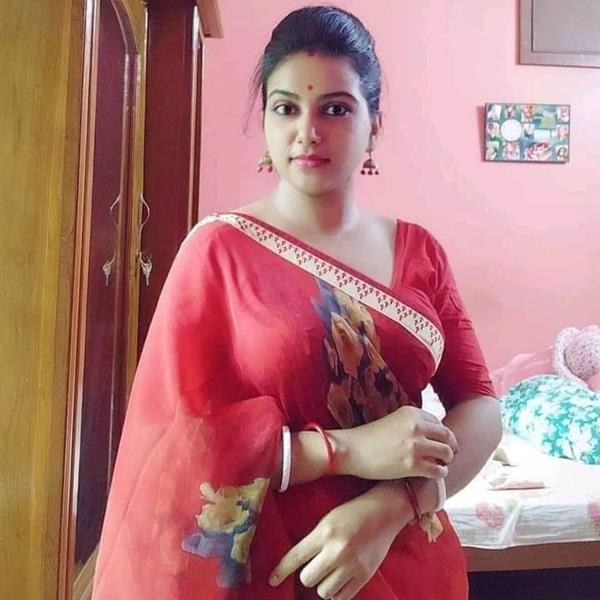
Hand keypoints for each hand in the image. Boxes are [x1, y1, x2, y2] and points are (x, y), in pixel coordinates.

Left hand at [269, 485, 410, 598]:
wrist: (385, 511)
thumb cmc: (354, 512)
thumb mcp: (328, 519)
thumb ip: (314, 540)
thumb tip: (298, 562)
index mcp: (325, 532)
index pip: (295, 557)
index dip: (281, 571)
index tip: (272, 581)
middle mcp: (337, 550)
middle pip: (308, 579)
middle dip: (308, 574)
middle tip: (315, 566)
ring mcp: (352, 565)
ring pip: (324, 591)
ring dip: (323, 584)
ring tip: (330, 572)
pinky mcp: (365, 576)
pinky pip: (342, 598)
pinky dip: (337, 593)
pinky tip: (340, 579)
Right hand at [337, 405, 457, 480]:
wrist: (351, 450)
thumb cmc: (369, 437)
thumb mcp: (393, 420)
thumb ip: (412, 423)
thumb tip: (432, 434)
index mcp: (411, 412)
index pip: (438, 422)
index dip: (441, 434)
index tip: (440, 442)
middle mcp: (416, 426)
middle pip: (447, 436)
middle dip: (450, 446)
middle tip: (448, 455)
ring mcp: (416, 445)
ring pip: (446, 453)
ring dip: (446, 460)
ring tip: (441, 465)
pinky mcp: (413, 465)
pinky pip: (438, 470)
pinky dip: (440, 473)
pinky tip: (434, 474)